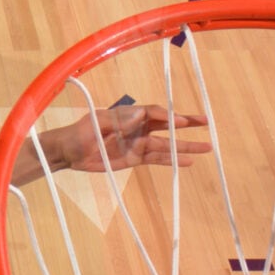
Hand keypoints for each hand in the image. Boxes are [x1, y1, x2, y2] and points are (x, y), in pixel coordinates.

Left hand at [25, 99, 209, 177]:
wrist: (68, 152)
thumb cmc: (80, 132)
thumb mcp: (96, 122)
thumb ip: (118, 119)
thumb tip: (140, 113)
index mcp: (129, 115)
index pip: (154, 113)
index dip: (168, 116)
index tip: (180, 120)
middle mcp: (138, 127)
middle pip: (167, 125)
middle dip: (186, 123)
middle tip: (206, 122)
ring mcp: (138, 144)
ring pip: (166, 145)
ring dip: (185, 146)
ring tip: (206, 148)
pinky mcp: (135, 159)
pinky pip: (157, 160)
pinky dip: (172, 161)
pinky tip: (188, 162)